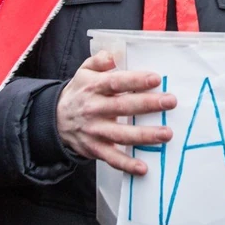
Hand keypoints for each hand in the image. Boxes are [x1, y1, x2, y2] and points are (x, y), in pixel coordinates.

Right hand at [56, 50, 176, 174]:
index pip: (115, 82)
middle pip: (123, 107)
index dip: (135, 80)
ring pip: (121, 134)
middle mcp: (94, 109)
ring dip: (144, 135)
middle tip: (170, 102)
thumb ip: (99, 60)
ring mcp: (94, 131)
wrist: (54, 119)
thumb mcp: (84, 71)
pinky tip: (143, 168)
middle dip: (148, 105)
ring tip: (166, 134)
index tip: (156, 79)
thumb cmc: (79, 92)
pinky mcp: (94, 149)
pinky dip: (126, 164)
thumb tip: (113, 56)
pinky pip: (111, 158)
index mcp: (93, 87)